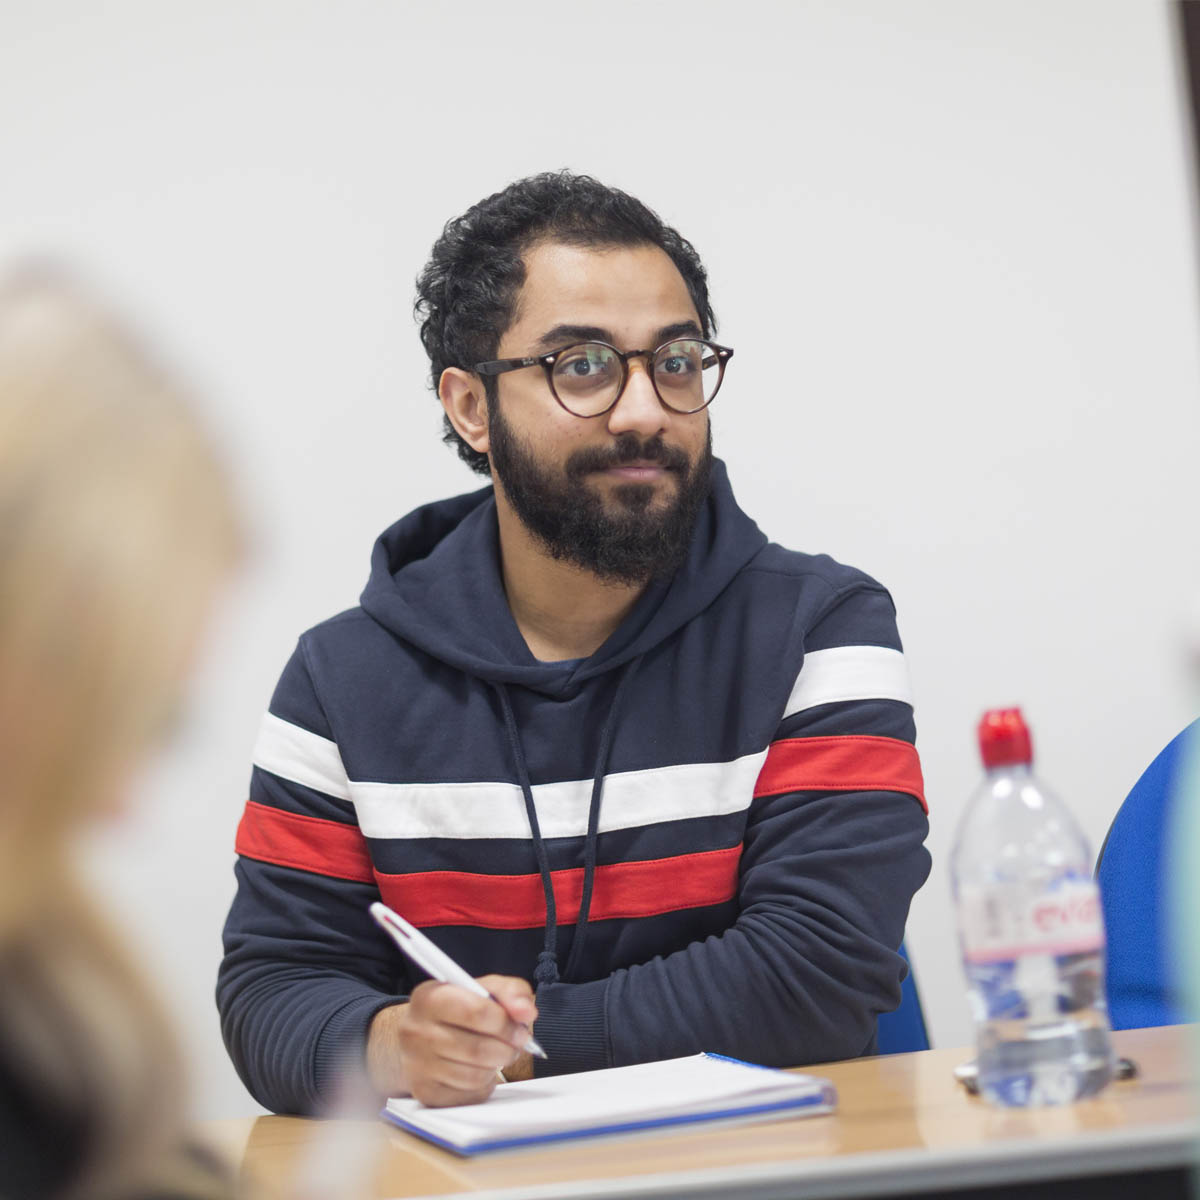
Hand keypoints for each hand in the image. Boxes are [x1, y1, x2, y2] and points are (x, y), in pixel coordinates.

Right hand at [367, 974, 536, 1106]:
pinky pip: (468, 1095)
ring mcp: (417, 1065)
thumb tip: (527, 1012)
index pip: (476, 1012)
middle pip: (478, 1049)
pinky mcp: (424, 1092)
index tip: (521, 1028)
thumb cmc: (455, 1009)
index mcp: (430, 998)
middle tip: (516, 1044)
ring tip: (498, 1054)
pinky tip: (480, 1069)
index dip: (507, 1023)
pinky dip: (484, 1084)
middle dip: (507, 1049)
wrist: (417, 1037)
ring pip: (475, 1076)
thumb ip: (509, 991)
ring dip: (497, 1067)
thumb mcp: (481, 988)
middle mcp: (416, 1031)